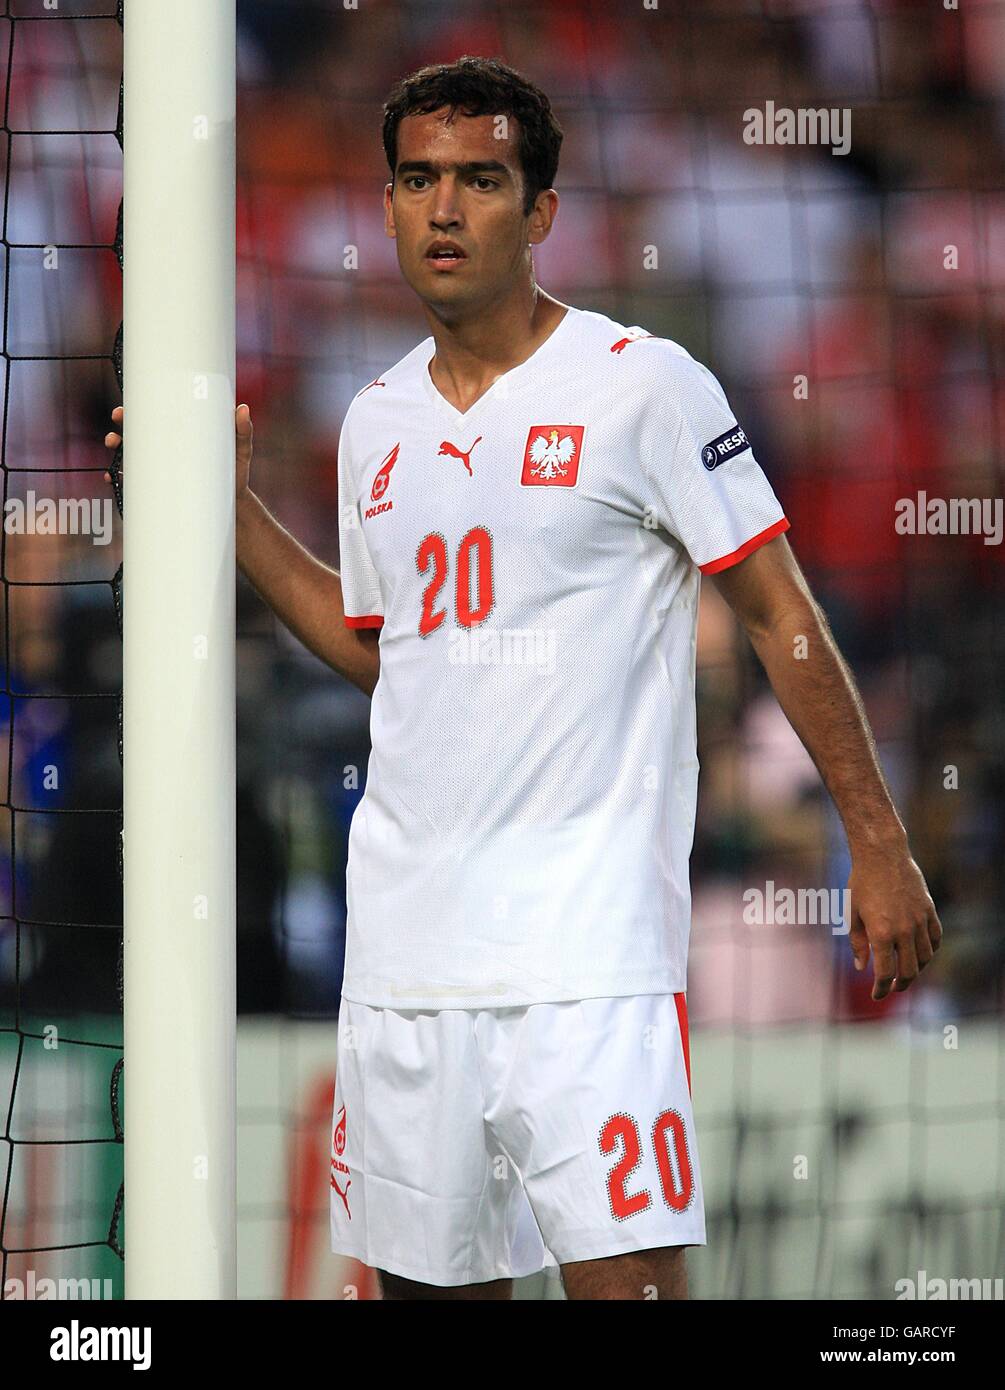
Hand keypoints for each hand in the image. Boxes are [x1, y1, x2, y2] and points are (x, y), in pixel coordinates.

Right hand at [103, 403, 255, 500]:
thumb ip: (242, 432)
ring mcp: (162, 466)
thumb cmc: (235, 472)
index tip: (126, 408)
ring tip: (113, 445)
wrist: (232, 503)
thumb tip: (243, 409)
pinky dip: (120, 476)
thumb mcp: (240, 450)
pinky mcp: (160, 486)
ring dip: (116, 446)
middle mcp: (169, 447)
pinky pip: (135, 480)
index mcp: (183, 432)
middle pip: (138, 431)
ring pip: (131, 453)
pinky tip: (113, 476)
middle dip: (121, 426)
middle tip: (117, 424)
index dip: (138, 408)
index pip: (157, 414)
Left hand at [847, 848, 941, 999]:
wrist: (882, 855)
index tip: (877, 995)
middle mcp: (904, 930)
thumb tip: (861, 967)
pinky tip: (921, 953)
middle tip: (892, 989)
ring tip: (906, 972)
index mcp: (881, 933)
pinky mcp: (929, 910)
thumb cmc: (861, 883)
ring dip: (916, 970)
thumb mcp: (852, 914)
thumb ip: (858, 943)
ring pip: (925, 957)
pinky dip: (931, 950)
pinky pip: (936, 938)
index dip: (881, 988)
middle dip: (900, 985)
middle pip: (908, 971)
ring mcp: (919, 920)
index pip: (885, 973)